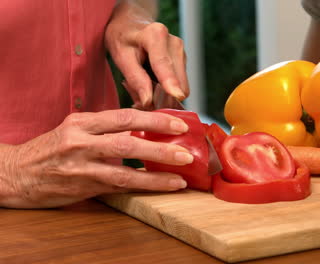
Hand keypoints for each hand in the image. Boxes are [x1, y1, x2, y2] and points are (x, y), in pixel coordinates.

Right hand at [0, 109, 192, 207]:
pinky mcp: (84, 187)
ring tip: (180, 175)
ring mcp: (82, 166)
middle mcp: (81, 141)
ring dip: (156, 173)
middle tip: (186, 150)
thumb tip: (142, 123)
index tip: (178, 123)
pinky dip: (142, 185)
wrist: (16, 174)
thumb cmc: (51, 148)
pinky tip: (161, 186)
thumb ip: (105, 126)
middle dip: (161, 146)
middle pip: (128, 141)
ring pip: (125, 169)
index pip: (124, 116)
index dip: (154, 119)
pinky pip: (119, 186)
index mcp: (82, 121)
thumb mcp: (74, 128)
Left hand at [105, 1, 188, 109]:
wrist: (132, 23)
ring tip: (145, 86)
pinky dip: (167, 89)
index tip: (177, 95)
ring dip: (165, 94)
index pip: (164, 63)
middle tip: (141, 100)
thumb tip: (148, 102)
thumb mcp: (121, 56)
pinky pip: (179, 84)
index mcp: (155, 36)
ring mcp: (182, 52)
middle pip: (178, 81)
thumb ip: (135, 79)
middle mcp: (174, 43)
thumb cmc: (122, 38)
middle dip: (164, 96)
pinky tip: (153, 81)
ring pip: (181, 86)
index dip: (170, 81)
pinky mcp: (183, 60)